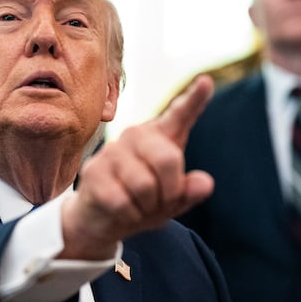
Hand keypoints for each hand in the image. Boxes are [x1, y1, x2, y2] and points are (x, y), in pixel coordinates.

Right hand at [60, 75, 213, 259]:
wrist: (101, 220)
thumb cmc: (142, 203)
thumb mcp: (173, 201)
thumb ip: (191, 191)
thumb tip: (205, 184)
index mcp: (161, 136)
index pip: (180, 115)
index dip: (194, 99)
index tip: (207, 82)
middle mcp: (136, 135)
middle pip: (168, 159)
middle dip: (170, 191)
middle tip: (160, 202)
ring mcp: (112, 151)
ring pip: (144, 185)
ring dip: (146, 207)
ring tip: (137, 205)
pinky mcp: (93, 171)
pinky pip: (122, 201)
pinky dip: (128, 216)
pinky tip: (121, 210)